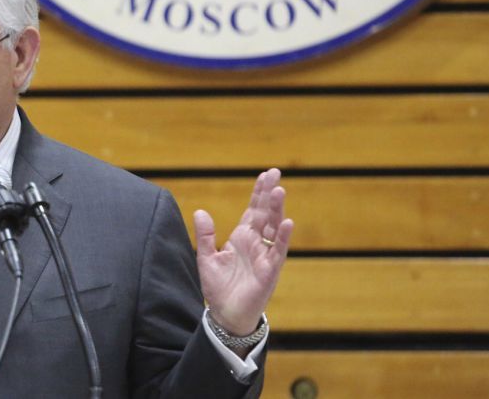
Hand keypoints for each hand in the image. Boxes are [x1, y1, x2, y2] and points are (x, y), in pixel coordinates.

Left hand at [193, 168, 293, 334]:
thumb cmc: (218, 288)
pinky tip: (287, 222)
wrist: (225, 315)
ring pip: (273, 227)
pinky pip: (277, 251)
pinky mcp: (269, 270)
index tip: (265, 174)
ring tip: (279, 190)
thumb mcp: (207, 258)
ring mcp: (265, 255)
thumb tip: (200, 211)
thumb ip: (205, 235)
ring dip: (277, 209)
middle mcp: (256, 243)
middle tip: (275, 173)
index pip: (253, 210)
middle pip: (265, 213)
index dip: (258, 193)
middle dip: (269, 194)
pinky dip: (282, 237)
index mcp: (242, 238)